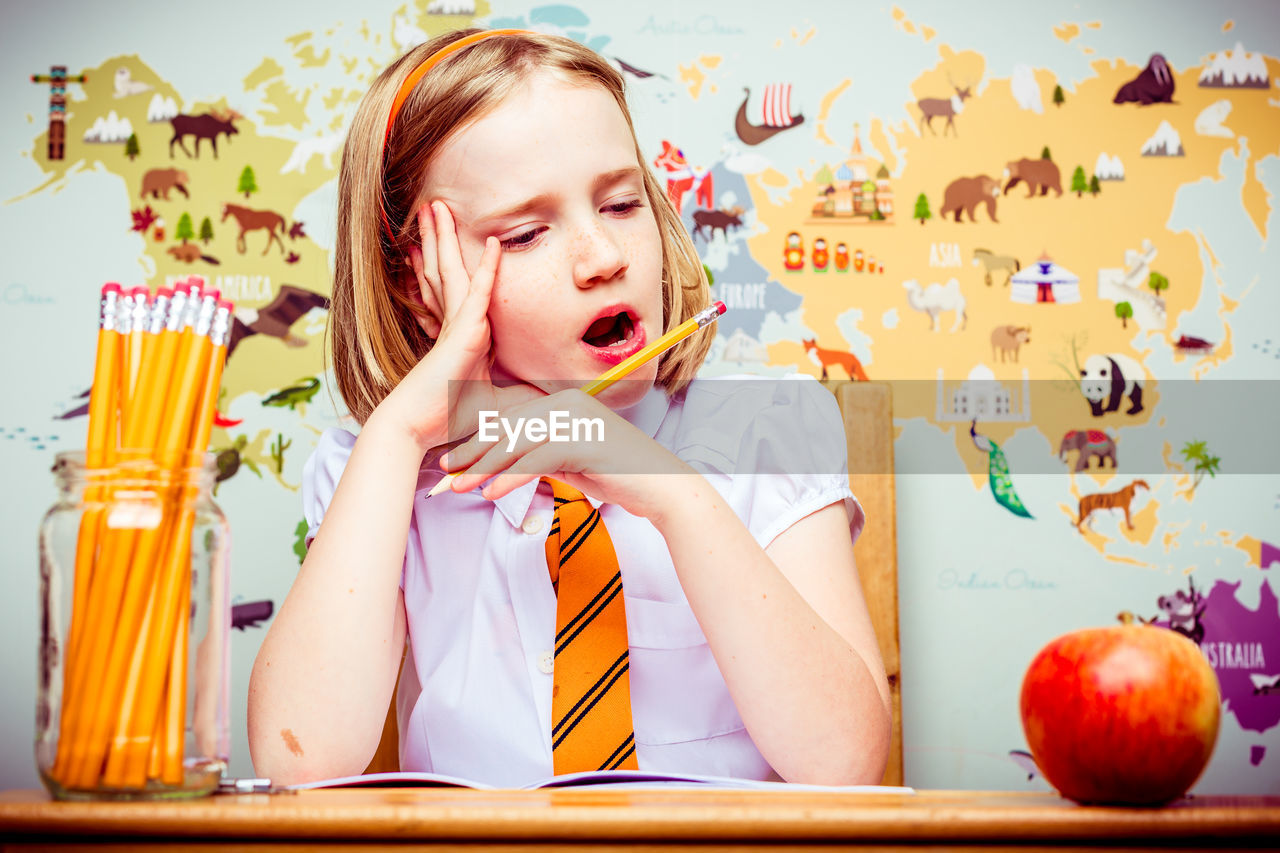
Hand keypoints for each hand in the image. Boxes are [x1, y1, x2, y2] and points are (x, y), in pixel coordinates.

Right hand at [376, 201, 542, 451]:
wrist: (417, 429)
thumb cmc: (447, 420)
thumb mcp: (494, 405)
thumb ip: (521, 397)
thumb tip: (549, 400)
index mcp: (462, 335)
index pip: (459, 288)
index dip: (448, 261)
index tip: (445, 238)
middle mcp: (456, 324)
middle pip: (448, 271)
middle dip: (439, 238)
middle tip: (433, 206)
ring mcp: (457, 326)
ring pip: (455, 272)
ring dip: (448, 238)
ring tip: (436, 207)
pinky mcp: (463, 333)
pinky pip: (479, 294)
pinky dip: (488, 269)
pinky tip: (494, 244)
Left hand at [440, 389, 696, 521]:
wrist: (661, 487)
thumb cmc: (618, 476)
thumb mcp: (573, 462)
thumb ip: (544, 456)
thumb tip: (512, 466)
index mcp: (564, 403)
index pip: (512, 421)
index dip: (480, 442)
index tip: (454, 461)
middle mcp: (567, 404)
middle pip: (509, 428)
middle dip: (474, 452)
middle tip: (444, 472)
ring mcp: (576, 420)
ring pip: (517, 443)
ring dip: (484, 467)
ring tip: (458, 486)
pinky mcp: (582, 440)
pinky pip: (535, 460)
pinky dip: (510, 477)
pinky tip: (490, 493)